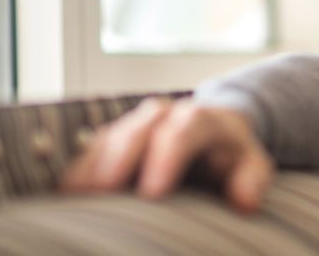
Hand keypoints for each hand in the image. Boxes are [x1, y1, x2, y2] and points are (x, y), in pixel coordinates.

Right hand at [61, 97, 273, 212]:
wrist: (212, 132)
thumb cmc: (231, 155)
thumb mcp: (253, 163)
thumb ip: (253, 179)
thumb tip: (246, 202)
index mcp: (200, 120)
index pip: (184, 131)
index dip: (167, 158)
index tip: (153, 193)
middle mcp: (163, 116)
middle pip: (138, 130)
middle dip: (120, 160)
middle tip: (104, 193)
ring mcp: (133, 125)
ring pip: (108, 138)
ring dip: (91, 167)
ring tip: (76, 198)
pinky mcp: (111, 140)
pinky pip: (89, 151)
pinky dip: (77, 172)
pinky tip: (66, 196)